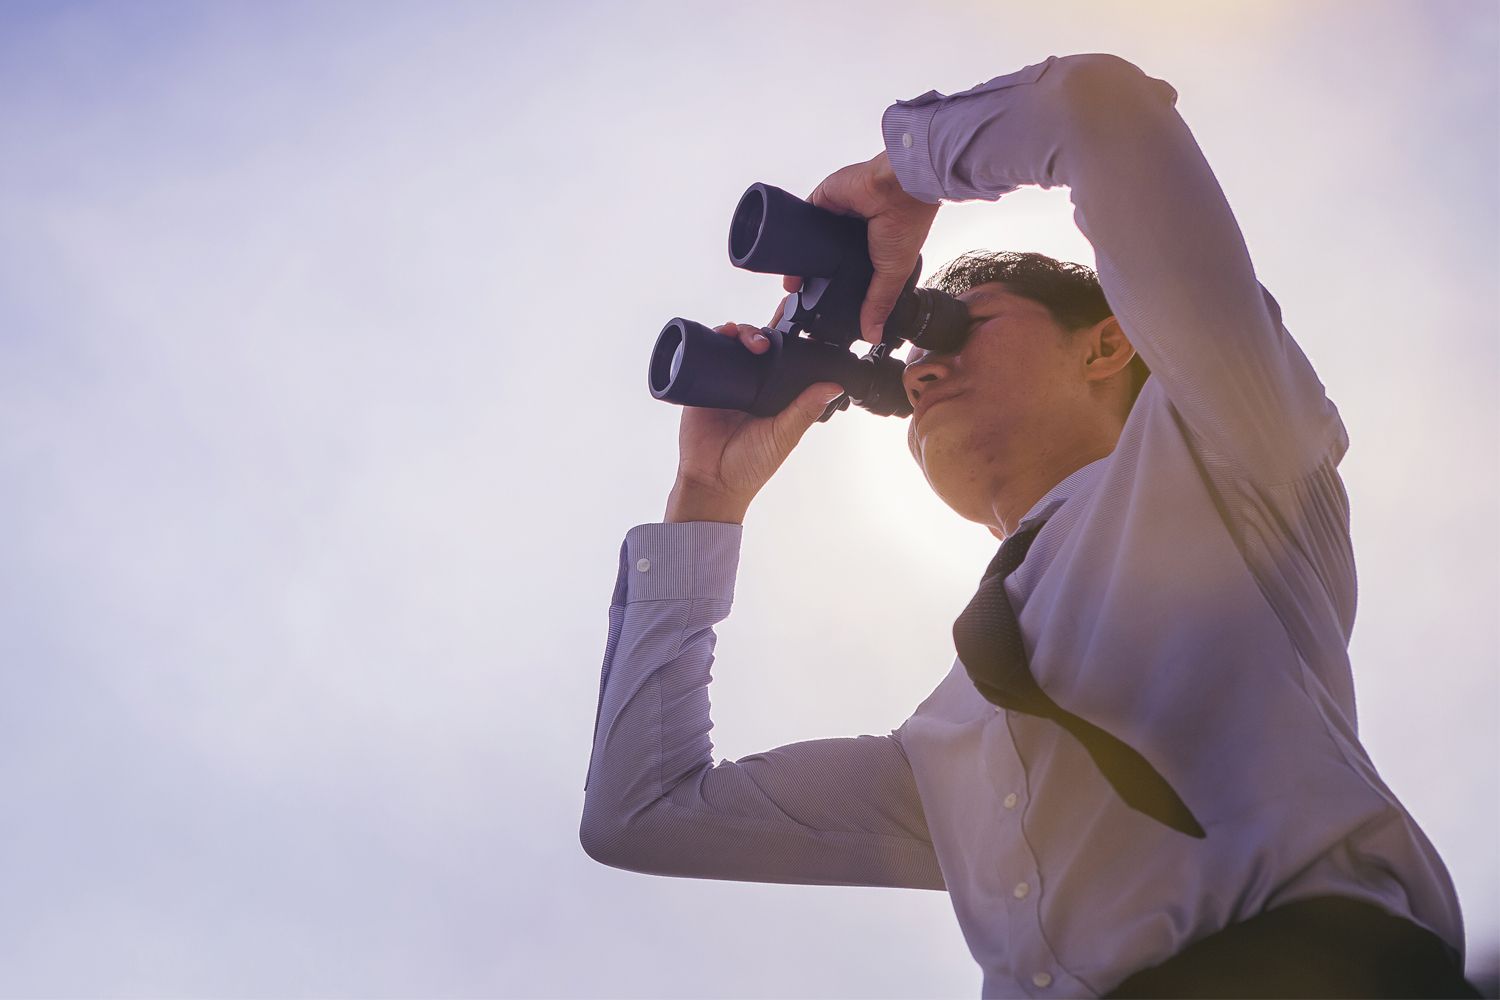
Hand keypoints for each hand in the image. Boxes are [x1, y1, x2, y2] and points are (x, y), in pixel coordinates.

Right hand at [665, 299, 844, 523]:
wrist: (712, 481)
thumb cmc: (751, 466)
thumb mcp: (783, 435)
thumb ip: (805, 410)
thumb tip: (834, 386)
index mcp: (774, 394)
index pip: (785, 359)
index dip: (790, 339)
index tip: (798, 324)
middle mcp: (751, 384)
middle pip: (758, 344)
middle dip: (763, 331)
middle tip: (765, 342)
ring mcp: (726, 381)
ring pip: (735, 344)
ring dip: (743, 332)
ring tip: (749, 341)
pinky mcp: (702, 383)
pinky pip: (707, 352)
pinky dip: (715, 336)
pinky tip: (723, 332)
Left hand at [783, 150, 939, 345]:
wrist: (899, 188)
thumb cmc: (906, 223)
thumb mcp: (893, 273)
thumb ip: (878, 303)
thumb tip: (873, 335)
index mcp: (871, 249)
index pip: (846, 273)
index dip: (833, 289)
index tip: (820, 308)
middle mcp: (852, 233)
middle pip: (824, 258)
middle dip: (812, 277)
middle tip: (799, 298)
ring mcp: (836, 216)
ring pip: (809, 241)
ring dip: (799, 260)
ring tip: (790, 285)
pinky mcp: (822, 200)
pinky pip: (801, 218)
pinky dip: (793, 234)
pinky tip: (787, 254)